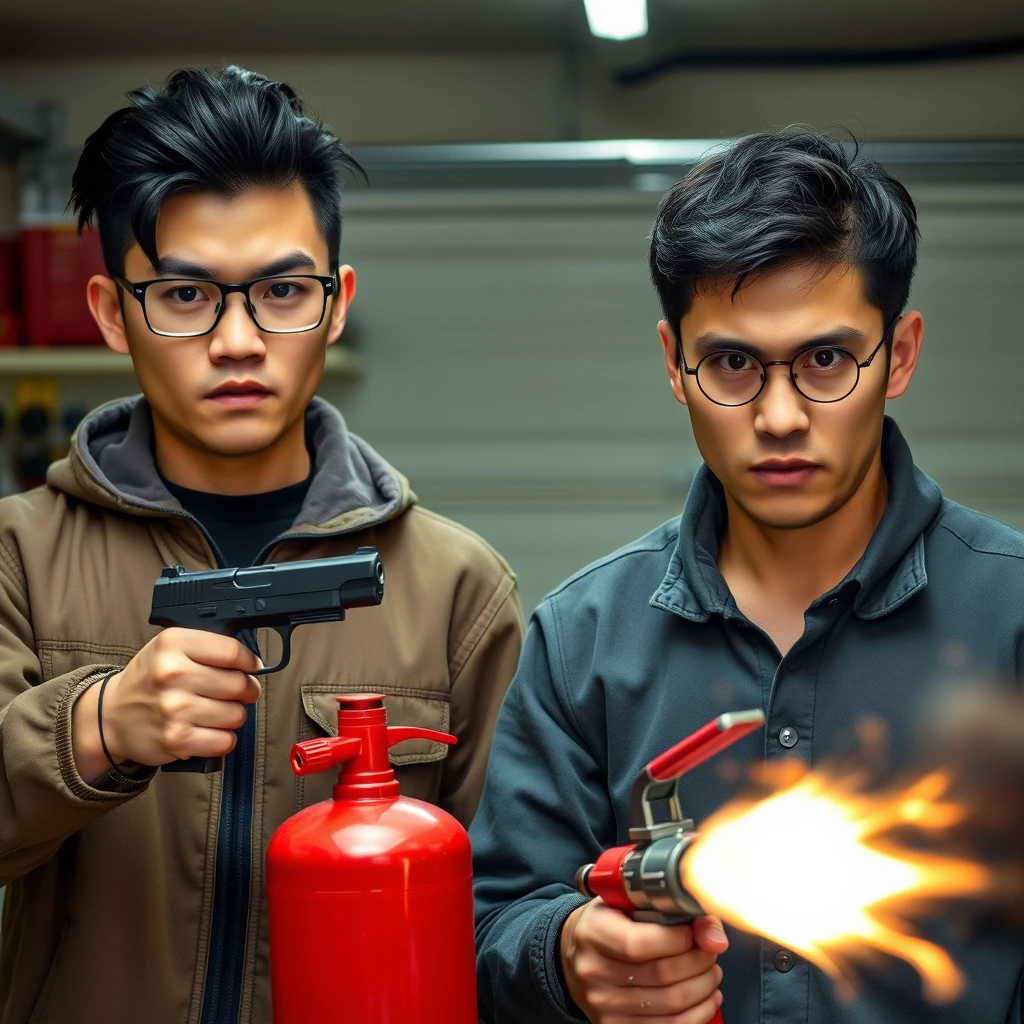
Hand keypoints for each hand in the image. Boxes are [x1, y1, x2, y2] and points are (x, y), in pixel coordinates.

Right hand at [73, 628, 261, 778]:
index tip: (250, 667)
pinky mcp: (176, 739)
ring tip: (215, 711)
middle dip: (245, 690)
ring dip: (233, 716)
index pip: (232, 651)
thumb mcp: (170, 647)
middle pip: (238, 684)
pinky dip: (223, 739)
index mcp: (172, 644)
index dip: (248, 661)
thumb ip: (207, 647)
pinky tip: (208, 730)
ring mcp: (174, 708)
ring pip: (236, 714)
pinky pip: (225, 741)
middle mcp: (172, 674)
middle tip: (234, 692)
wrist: (111, 716)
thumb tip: (252, 662)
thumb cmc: (149, 680)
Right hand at [560, 898, 726, 1022]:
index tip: (696, 932)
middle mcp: (594, 971)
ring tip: (711, 974)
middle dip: (700, 963)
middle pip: (662, 975)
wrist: (577, 955)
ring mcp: (603, 1004)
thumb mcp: (631, 902)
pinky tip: (705, 999)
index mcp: (593, 932)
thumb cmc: (611, 922)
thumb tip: (715, 937)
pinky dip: (697, 1015)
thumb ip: (674, 909)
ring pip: (671, 1004)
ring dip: (703, 989)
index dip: (678, 940)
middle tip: (711, 953)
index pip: (639, 944)